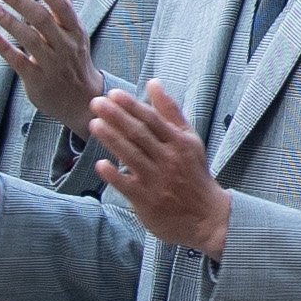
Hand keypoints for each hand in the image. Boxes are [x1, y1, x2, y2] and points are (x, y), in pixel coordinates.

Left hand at [0, 0, 95, 133]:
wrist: (82, 101)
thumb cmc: (74, 60)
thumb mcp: (76, 35)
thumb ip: (65, 10)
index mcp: (75, 31)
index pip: (61, 5)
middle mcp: (65, 46)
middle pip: (41, 18)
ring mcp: (52, 64)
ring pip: (28, 38)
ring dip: (7, 20)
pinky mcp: (37, 80)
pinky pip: (18, 61)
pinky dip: (3, 47)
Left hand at [84, 76, 232, 262]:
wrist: (206, 217)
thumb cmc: (194, 174)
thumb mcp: (189, 140)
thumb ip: (170, 112)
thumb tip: (153, 83)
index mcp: (179, 143)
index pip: (152, 120)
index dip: (132, 106)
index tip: (113, 94)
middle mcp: (168, 160)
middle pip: (139, 134)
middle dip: (117, 117)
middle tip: (96, 103)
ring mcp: (157, 180)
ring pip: (131, 156)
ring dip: (112, 139)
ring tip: (94, 124)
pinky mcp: (146, 201)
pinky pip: (127, 185)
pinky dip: (113, 174)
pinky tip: (100, 164)